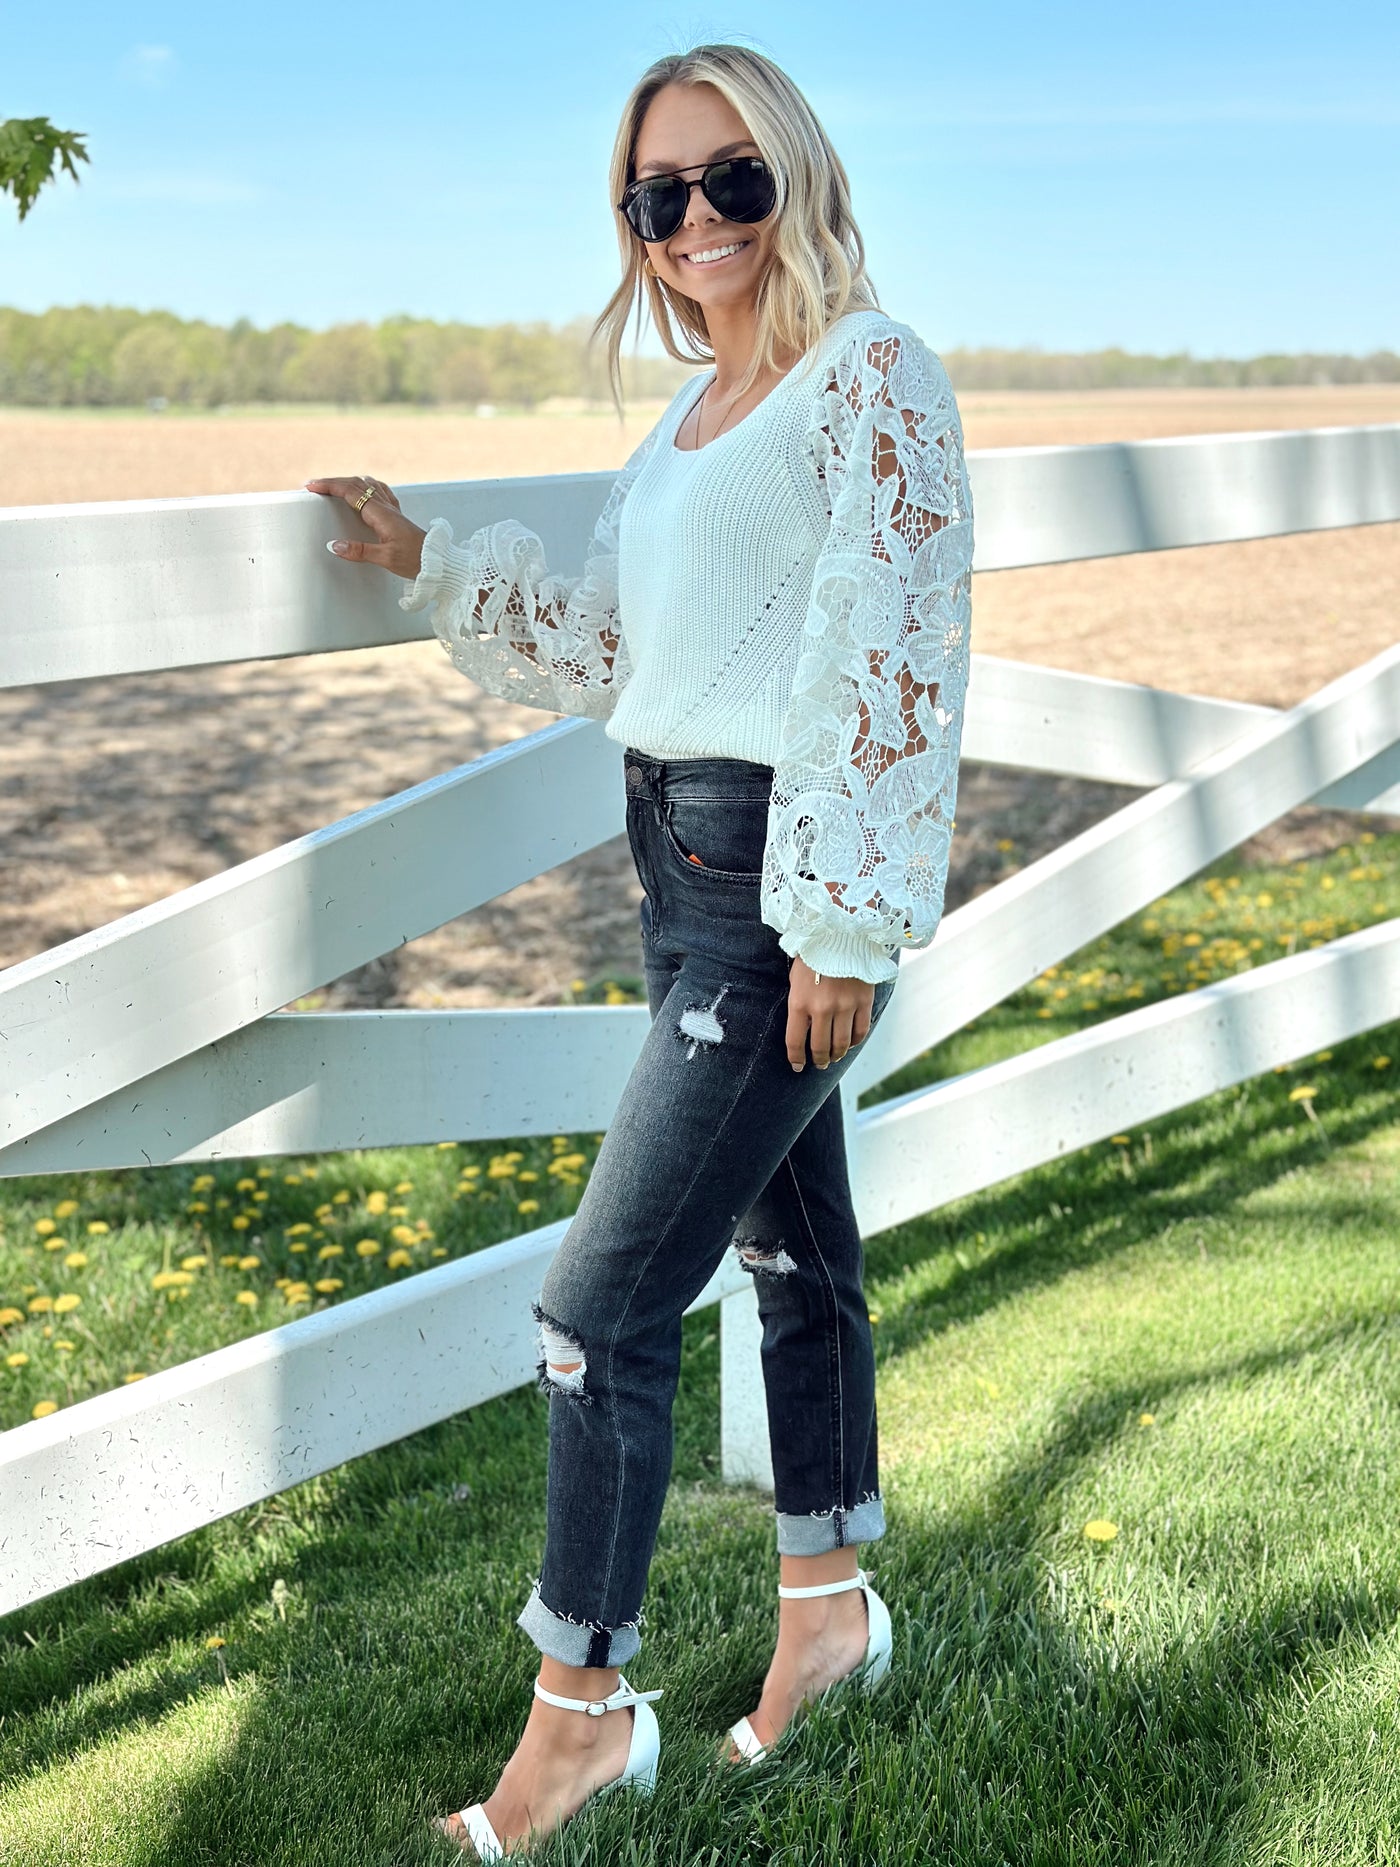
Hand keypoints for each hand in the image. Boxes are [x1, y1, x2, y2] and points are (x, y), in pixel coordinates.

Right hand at [305, 474, 426, 580]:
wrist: (438, 562)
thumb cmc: (416, 560)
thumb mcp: (386, 558)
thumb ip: (360, 551)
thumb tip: (335, 546)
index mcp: (381, 513)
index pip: (350, 492)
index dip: (329, 486)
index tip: (312, 486)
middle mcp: (386, 507)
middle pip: (356, 484)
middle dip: (332, 482)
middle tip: (314, 486)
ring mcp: (392, 509)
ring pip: (366, 485)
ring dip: (347, 482)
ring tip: (332, 486)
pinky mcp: (396, 515)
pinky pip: (378, 491)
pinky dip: (365, 486)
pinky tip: (364, 488)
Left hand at [785, 957, 874, 1072]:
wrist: (841, 932)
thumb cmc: (813, 954)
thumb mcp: (796, 978)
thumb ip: (798, 1003)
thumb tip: (803, 1029)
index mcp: (799, 1003)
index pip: (796, 1042)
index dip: (796, 1059)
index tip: (798, 1066)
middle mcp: (822, 1009)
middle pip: (821, 1047)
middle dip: (819, 1060)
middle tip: (819, 1064)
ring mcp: (845, 1006)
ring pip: (842, 1043)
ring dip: (837, 1054)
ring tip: (834, 1056)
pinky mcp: (863, 1001)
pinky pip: (861, 1030)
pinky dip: (855, 1041)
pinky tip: (850, 1042)